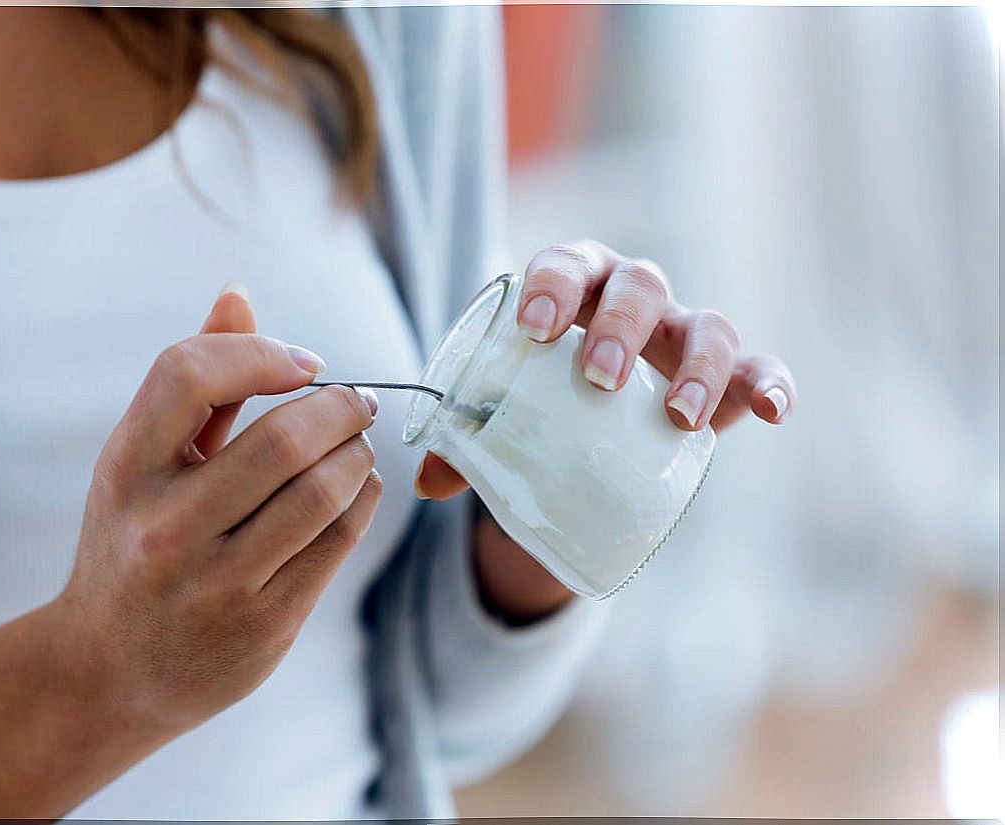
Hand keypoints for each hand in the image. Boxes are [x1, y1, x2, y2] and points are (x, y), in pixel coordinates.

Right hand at [54, 288, 382, 735]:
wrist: (106, 672)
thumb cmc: (129, 545)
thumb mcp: (138, 463)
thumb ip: (192, 382)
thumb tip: (239, 294)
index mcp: (124, 471)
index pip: (187, 373)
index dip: (260, 352)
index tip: (304, 362)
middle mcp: (164, 528)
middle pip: (285, 437)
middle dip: (342, 407)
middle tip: (359, 401)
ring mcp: (215, 584)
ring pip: (324, 490)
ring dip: (358, 453)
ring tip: (359, 443)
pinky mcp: (263, 627)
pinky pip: (338, 542)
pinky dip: (363, 500)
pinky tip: (358, 487)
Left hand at [415, 241, 796, 621]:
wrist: (595, 417)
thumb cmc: (541, 398)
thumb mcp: (504, 409)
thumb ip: (467, 436)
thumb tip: (430, 481)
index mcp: (572, 286)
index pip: (564, 264)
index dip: (551, 286)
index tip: (534, 330)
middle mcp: (633, 299)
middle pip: (639, 285)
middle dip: (620, 325)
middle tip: (598, 376)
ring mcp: (685, 334)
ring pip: (708, 325)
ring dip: (697, 366)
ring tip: (678, 416)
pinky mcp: (727, 376)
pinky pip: (758, 369)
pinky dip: (770, 383)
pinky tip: (772, 411)